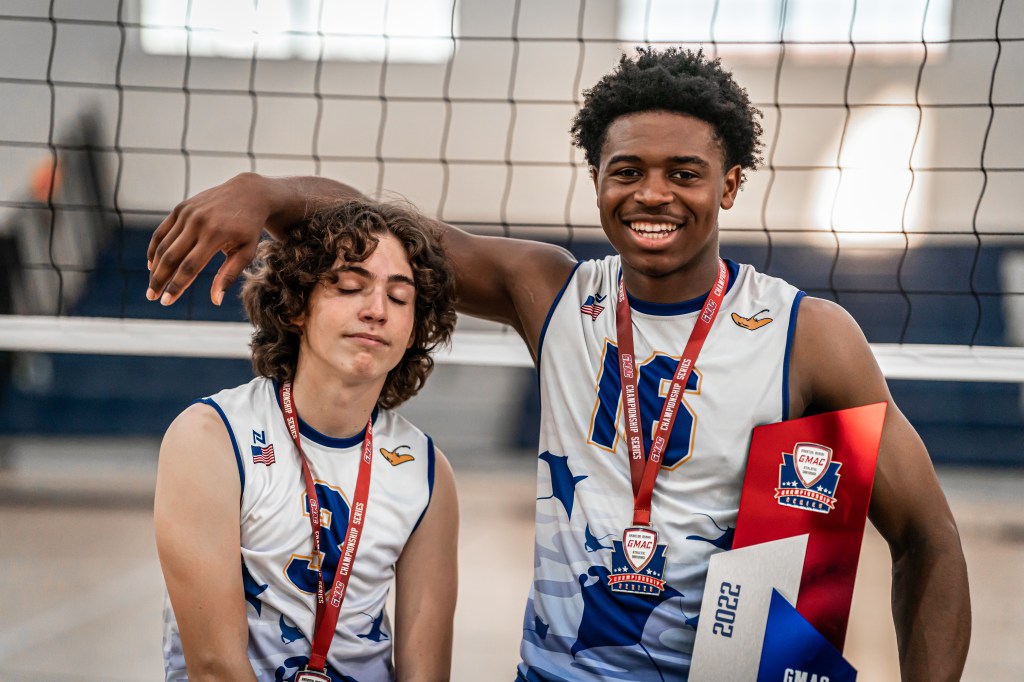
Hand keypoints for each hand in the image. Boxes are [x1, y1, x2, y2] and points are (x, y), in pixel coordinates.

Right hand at [146, 172, 268, 305]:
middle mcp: (198, 222)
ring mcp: (187, 213)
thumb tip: (216, 301)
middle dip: (159, 279)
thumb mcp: (246, 252)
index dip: (176, 286)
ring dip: (155, 267)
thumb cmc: (249, 228)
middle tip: (151, 297)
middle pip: (171, 257)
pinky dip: (154, 249)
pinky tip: (152, 264)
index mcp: (215, 235)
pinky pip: (161, 231)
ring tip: (152, 285)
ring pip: (163, 245)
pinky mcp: (180, 208)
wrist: (248, 194)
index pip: (189, 267)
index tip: (166, 302)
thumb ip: (229, 275)